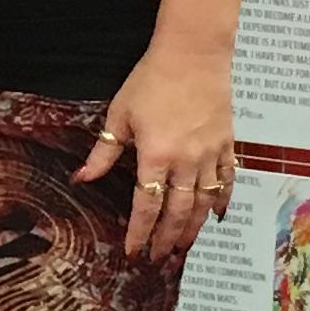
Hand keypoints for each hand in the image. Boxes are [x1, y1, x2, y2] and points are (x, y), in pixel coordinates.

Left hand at [79, 40, 237, 263]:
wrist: (194, 52)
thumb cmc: (152, 79)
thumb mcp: (120, 114)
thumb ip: (104, 151)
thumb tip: (82, 178)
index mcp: (156, 155)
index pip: (146, 205)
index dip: (140, 232)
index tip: (134, 252)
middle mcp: (186, 161)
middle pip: (177, 211)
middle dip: (167, 238)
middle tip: (160, 258)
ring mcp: (210, 154)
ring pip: (203, 202)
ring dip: (193, 228)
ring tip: (183, 247)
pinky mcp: (227, 143)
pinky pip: (227, 179)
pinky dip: (223, 200)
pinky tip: (217, 216)